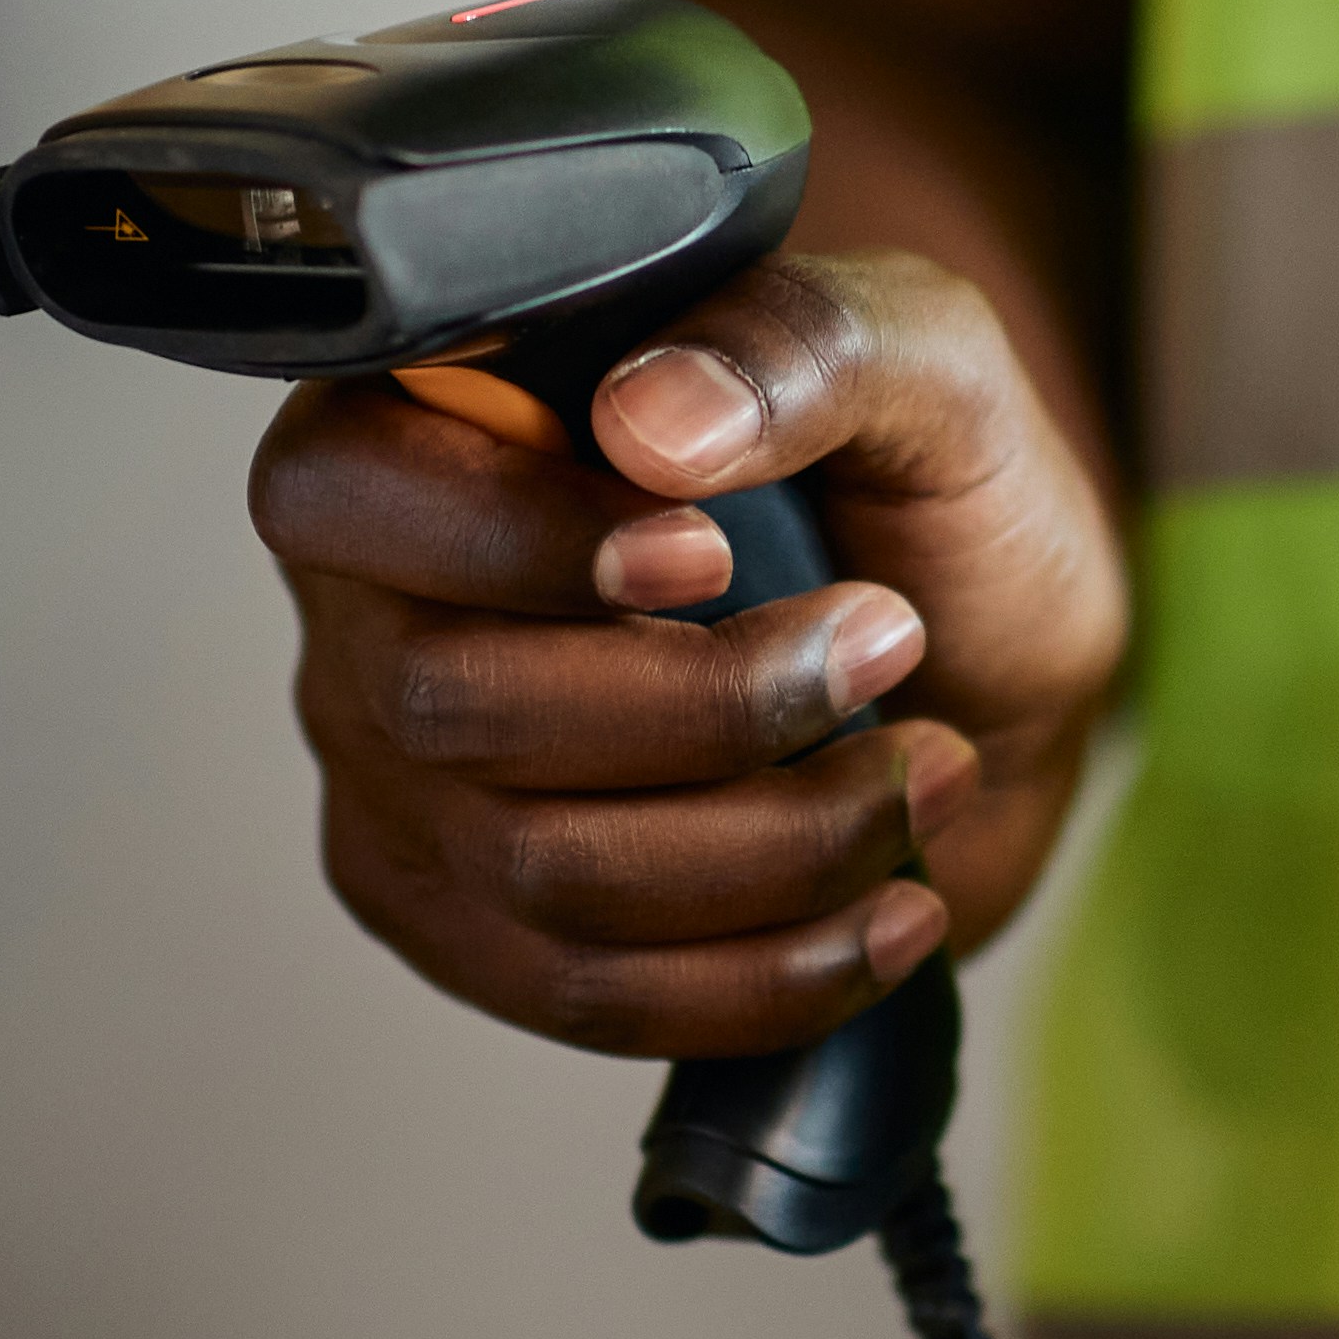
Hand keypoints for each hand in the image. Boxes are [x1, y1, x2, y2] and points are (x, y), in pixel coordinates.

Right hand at [250, 247, 1128, 1056]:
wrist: (988, 664)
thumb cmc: (915, 490)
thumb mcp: (914, 359)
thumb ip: (793, 343)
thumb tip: (651, 420)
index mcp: (419, 429)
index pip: (350, 489)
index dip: (512, 536)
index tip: (709, 552)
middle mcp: (371, 616)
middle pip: (451, 706)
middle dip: (711, 704)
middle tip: (887, 640)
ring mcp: (407, 793)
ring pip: (539, 871)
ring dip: (778, 839)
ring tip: (926, 769)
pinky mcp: (481, 935)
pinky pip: (589, 995)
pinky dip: (769, 971)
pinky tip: (894, 907)